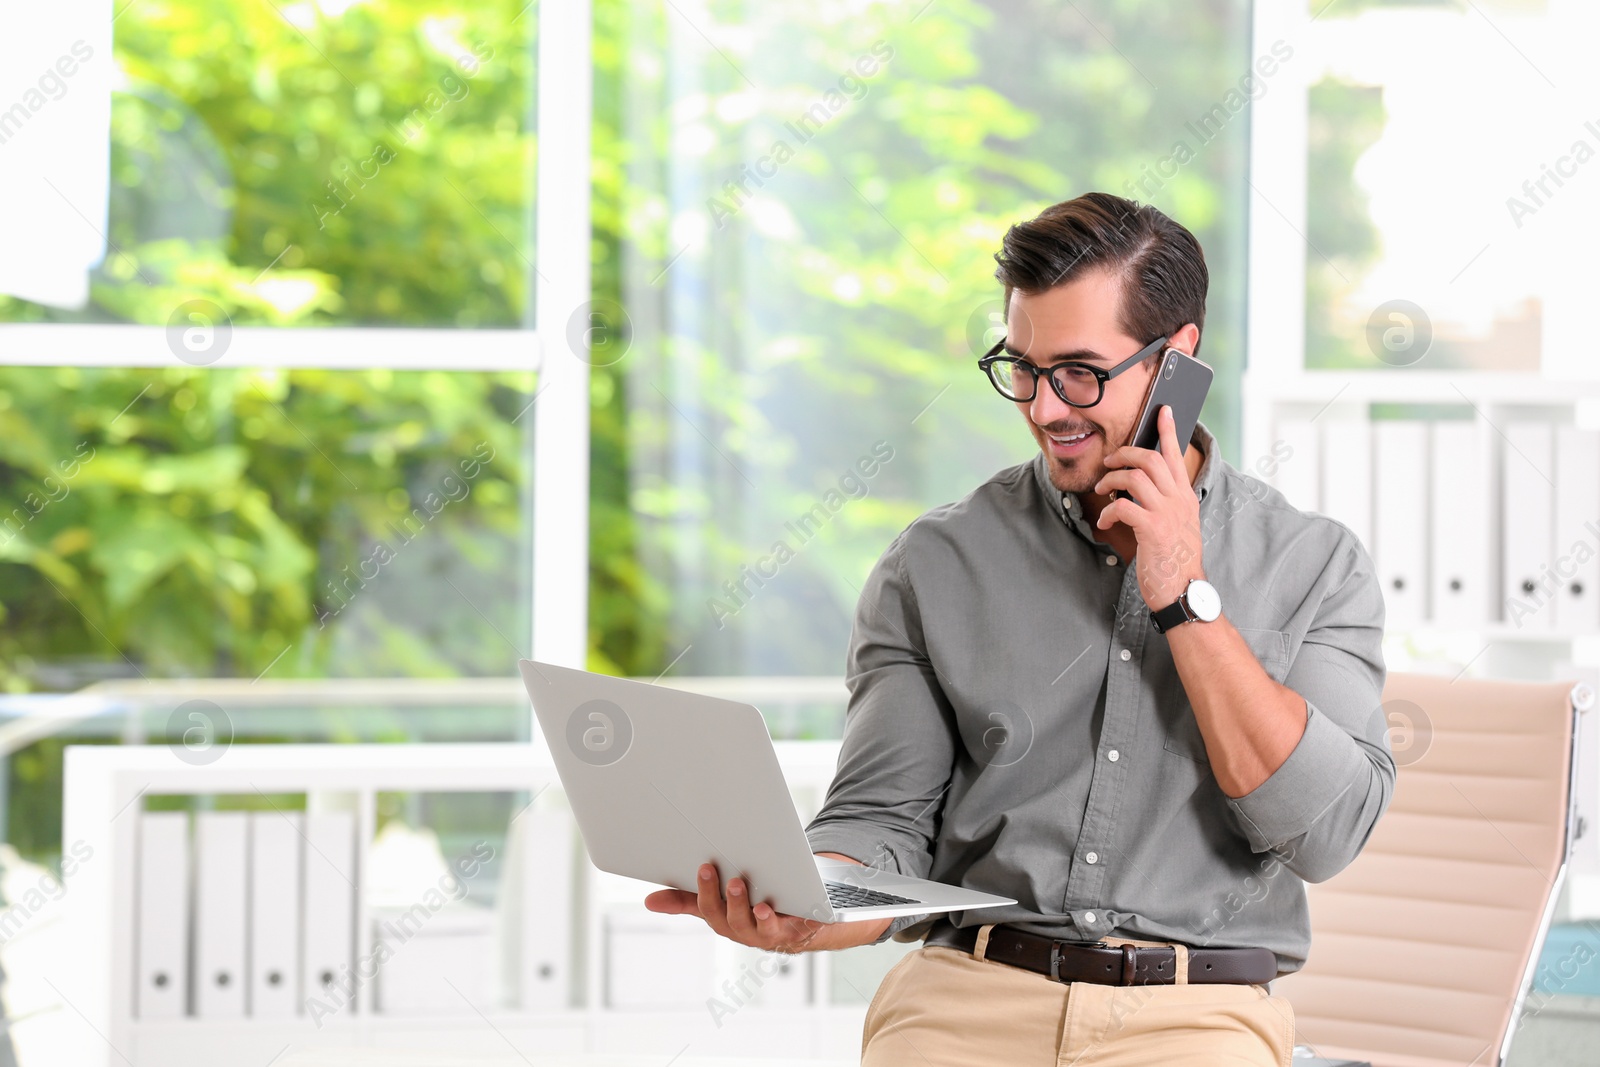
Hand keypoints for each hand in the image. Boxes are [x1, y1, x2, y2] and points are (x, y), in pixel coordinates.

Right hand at [643, 857, 891, 953]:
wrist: (800, 924)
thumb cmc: (752, 909)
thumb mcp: (719, 902)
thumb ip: (687, 901)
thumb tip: (649, 901)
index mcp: (725, 922)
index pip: (709, 909)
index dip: (705, 891)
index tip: (704, 867)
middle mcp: (747, 932)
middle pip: (733, 920)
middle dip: (729, 899)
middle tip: (727, 875)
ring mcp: (773, 935)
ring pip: (761, 928)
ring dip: (754, 911)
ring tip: (750, 891)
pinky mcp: (800, 931)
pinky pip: (798, 928)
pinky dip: (795, 919)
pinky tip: (785, 907)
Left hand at [1093, 404, 1204, 609]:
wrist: (1183, 589)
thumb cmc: (1174, 558)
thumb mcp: (1177, 524)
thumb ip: (1164, 502)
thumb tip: (1137, 488)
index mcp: (1185, 496)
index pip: (1176, 455)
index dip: (1168, 431)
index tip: (1163, 410)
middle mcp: (1179, 500)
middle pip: (1151, 459)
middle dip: (1125, 454)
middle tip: (1109, 462)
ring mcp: (1167, 513)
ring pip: (1135, 478)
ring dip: (1111, 480)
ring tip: (1101, 491)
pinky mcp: (1152, 529)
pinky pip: (1123, 507)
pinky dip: (1108, 511)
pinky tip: (1105, 522)